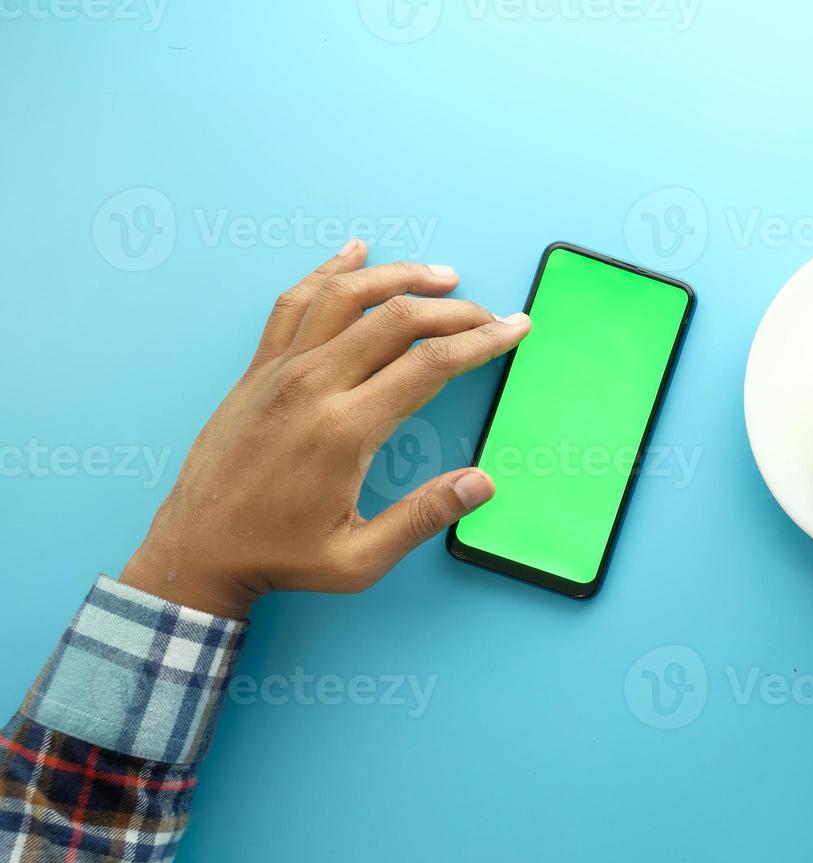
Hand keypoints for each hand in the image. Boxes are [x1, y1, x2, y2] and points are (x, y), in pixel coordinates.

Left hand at [120, 241, 530, 618]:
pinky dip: (328, 271)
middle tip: (490, 313)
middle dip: (455, 309)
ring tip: (441, 275)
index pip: (430, 364)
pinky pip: (295, 302)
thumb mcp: (360, 559)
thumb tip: (482, 484)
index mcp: (345, 430)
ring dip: (399, 277)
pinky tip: (354, 253)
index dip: (482, 341)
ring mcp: (280, 371)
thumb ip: (423, 517)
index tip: (515, 328)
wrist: (197, 551)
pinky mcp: (258, 369)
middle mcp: (312, 386)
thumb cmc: (281, 558)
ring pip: (346, 296)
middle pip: (396, 319)